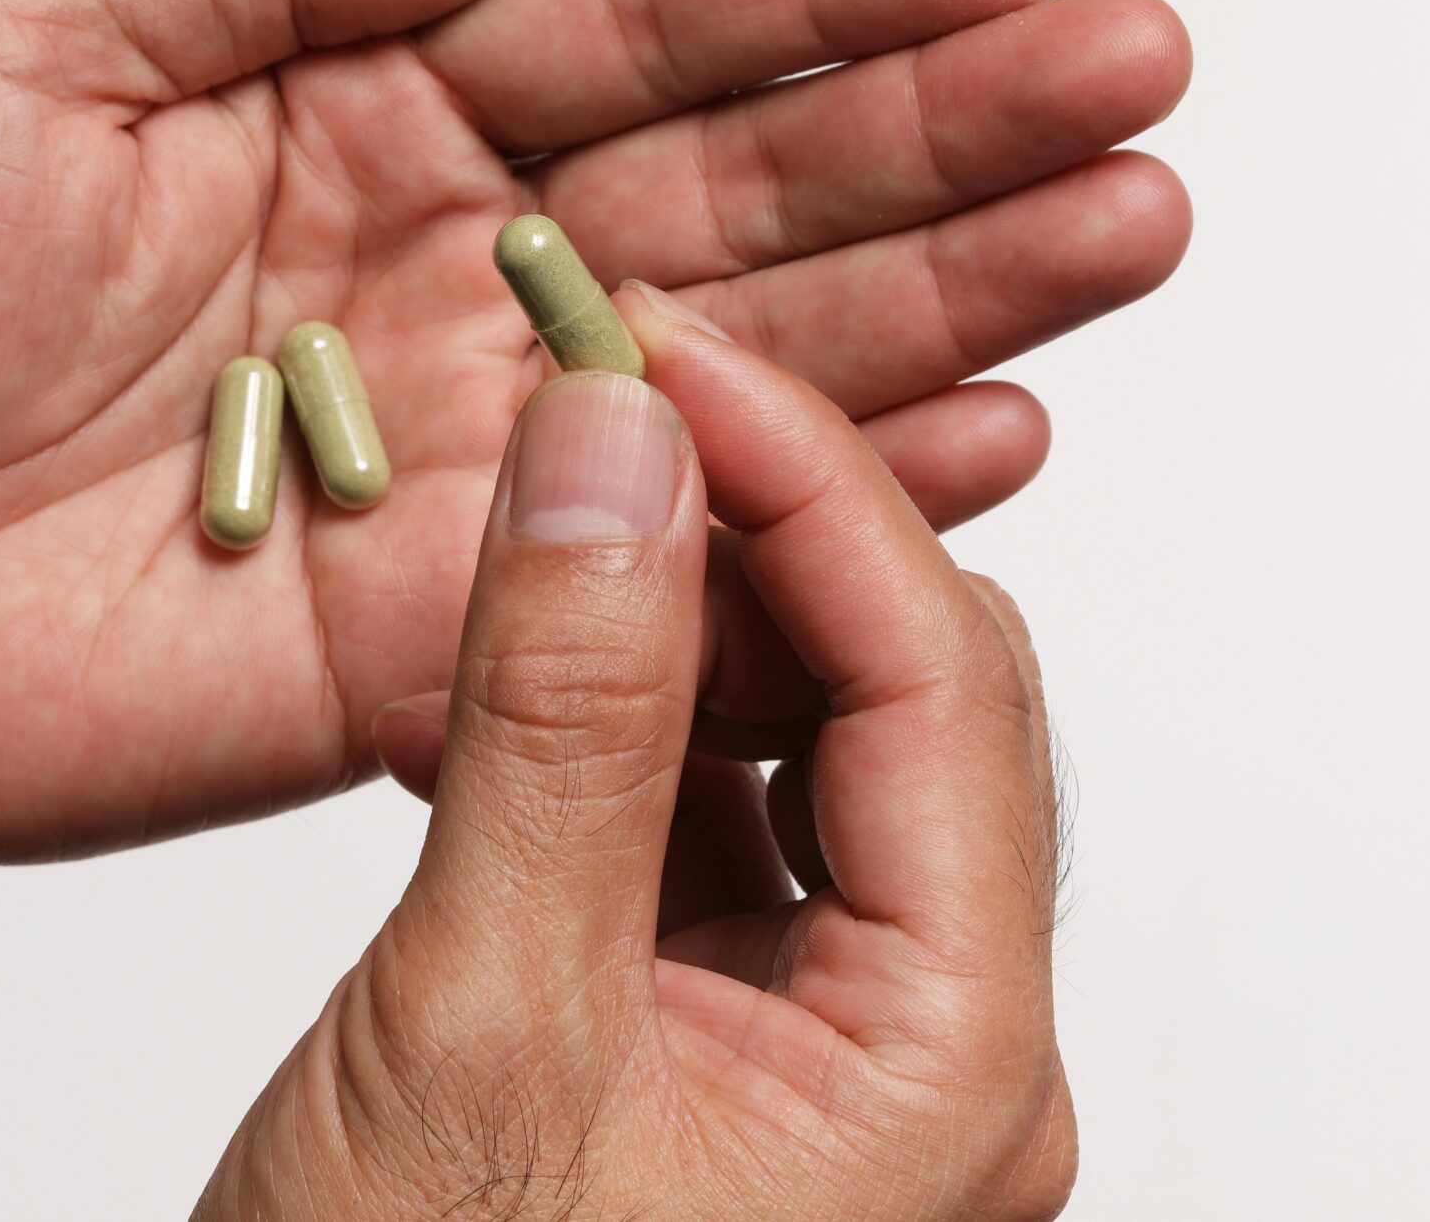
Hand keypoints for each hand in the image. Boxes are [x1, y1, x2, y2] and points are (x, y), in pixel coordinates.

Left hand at [0, 0, 1187, 874]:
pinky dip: (836, 509)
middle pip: (750, 180)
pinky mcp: (451, 625)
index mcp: (360, 94)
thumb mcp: (16, 7)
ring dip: (955, 295)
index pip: (644, 22)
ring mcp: (468, 450)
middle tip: (1133, 74)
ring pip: (756, 356)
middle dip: (952, 125)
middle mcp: (447, 262)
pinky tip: (991, 438)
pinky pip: (676, 560)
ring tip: (1126, 227)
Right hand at [198, 291, 1074, 1218]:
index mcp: (952, 1076)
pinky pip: (712, 814)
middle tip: (607, 390)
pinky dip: (626, 709)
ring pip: (807, 739)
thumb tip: (619, 447)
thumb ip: (564, 720)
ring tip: (558, 492)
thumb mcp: (478, 1019)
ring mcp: (824, 1046)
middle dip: (761, 522)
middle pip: (906, 696)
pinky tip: (523, 647)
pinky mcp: (712, 1032)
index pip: (941, 689)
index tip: (662, 352)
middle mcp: (926, 1055)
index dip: (808, 486)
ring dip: (688, 605)